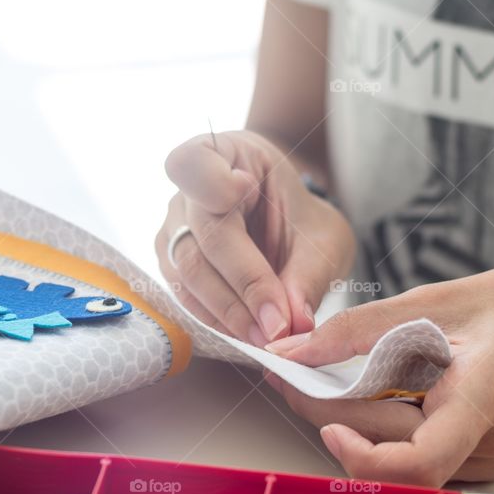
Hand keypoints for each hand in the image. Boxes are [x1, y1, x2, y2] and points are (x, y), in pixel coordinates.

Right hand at [156, 130, 354, 345]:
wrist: (285, 228)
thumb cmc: (300, 219)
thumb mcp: (322, 237)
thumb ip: (309, 275)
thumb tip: (294, 321)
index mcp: (221, 155)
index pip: (194, 163)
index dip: (213, 181)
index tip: (245, 190)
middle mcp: (184, 193)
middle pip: (200, 238)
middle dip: (241, 286)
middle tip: (278, 326)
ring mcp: (172, 231)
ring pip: (188, 275)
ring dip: (228, 313)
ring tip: (268, 339)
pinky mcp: (171, 267)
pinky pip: (187, 297)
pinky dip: (218, 321)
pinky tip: (248, 336)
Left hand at [265, 259, 493, 486]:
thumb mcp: (441, 299)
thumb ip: (360, 329)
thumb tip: (293, 350)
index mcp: (485, 397)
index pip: (416, 463)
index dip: (360, 455)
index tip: (324, 419)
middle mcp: (489, 442)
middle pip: (390, 452)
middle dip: (327, 415)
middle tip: (288, 374)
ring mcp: (491, 457)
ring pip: (400, 455)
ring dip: (351, 420)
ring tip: (320, 375)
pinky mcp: (486, 456)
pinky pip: (420, 449)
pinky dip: (382, 421)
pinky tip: (366, 387)